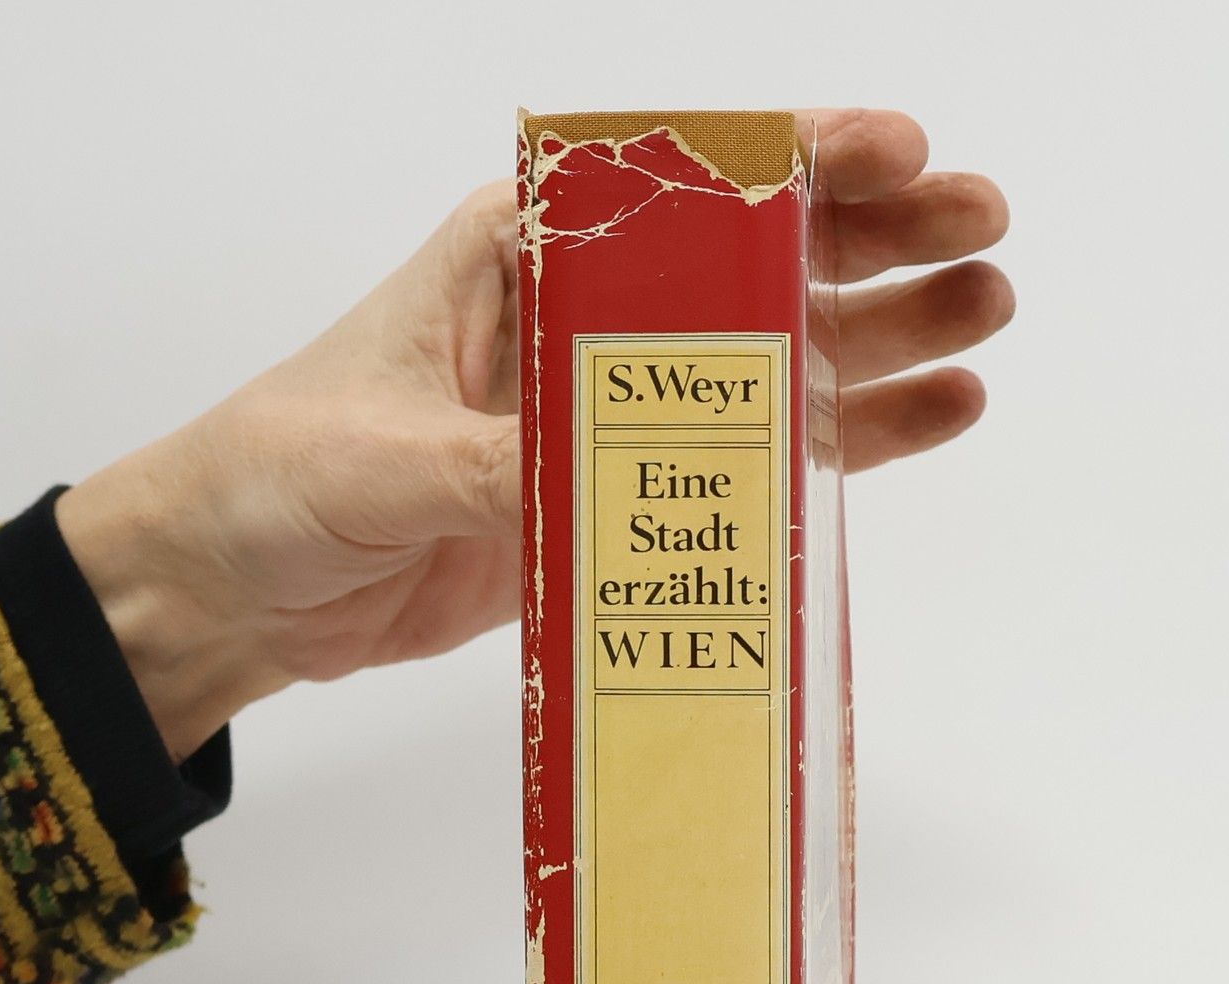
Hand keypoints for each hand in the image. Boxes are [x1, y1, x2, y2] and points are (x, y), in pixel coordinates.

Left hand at [57, 109, 1012, 761]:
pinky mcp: (620, 504)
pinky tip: (921, 423)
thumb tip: (611, 479)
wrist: (243, 585)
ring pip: (777, 363)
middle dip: (878, 245)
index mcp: (525, 257)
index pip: (684, 185)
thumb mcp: (387, 454)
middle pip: (761, 264)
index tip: (902, 153)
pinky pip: (747, 469)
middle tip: (986, 239)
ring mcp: (614, 416)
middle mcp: (590, 323)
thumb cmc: (284, 474)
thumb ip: (503, 464)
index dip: (801, 163)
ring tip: (984, 324)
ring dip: (882, 343)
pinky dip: (835, 450)